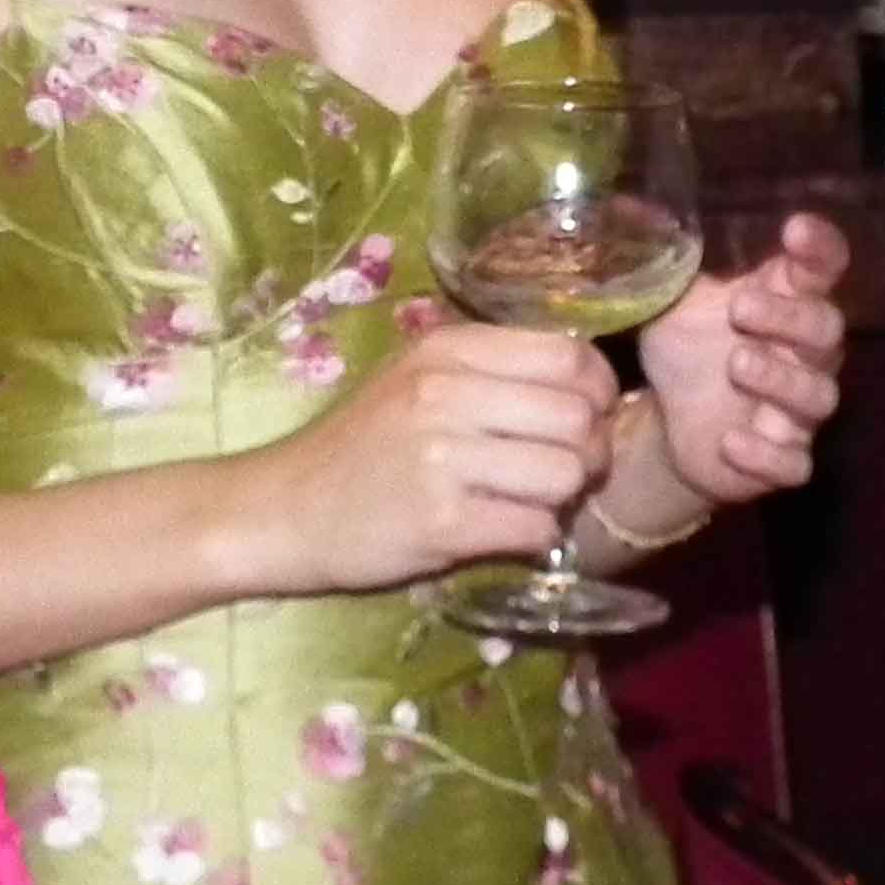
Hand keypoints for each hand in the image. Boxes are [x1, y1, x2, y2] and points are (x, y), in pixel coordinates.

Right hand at [243, 321, 617, 595]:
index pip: (569, 355)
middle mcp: (446, 393)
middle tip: (566, 469)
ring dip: (562, 497)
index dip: (598, 390)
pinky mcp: (442, 522)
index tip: (588, 415)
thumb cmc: (363, 441)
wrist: (287, 506)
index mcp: (447, 348)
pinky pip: (535, 528)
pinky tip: (505, 531)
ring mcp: (443, 457)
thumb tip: (586, 383)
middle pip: (578, 417)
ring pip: (565, 474)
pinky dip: (534, 537)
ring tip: (531, 500)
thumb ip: (492, 369)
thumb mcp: (417, 377)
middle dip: (590, 451)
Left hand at [632, 211, 848, 504]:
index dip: (820, 248)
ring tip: (736, 365)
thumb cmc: (689, 350)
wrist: (673, 426)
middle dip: (790, 318)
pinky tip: (730, 442)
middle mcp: (804, 354)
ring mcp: (797, 411)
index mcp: (786, 302)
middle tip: (741, 307)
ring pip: (818, 396)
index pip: (822, 267)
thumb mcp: (670, 301)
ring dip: (780, 380)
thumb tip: (617, 206)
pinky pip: (793, 462)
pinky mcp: (783, 460)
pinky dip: (765, 454)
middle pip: (826, 330)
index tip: (797, 229)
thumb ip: (660, 260)